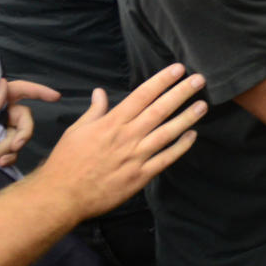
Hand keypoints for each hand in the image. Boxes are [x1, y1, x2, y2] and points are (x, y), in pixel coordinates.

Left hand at [0, 79, 60, 174]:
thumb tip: (5, 83)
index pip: (17, 91)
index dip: (38, 92)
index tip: (56, 97)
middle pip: (23, 119)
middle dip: (22, 133)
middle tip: (14, 145)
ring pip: (16, 137)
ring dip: (9, 148)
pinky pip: (8, 152)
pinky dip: (6, 158)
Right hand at [33, 64, 207, 218]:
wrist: (62, 196)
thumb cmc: (66, 162)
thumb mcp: (76, 130)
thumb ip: (94, 111)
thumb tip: (100, 92)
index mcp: (112, 123)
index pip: (142, 95)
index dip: (162, 81)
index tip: (178, 69)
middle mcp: (127, 136)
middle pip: (159, 110)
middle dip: (181, 93)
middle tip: (200, 80)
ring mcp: (135, 157)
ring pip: (167, 133)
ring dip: (186, 118)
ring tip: (203, 105)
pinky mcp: (140, 176)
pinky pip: (165, 159)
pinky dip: (180, 147)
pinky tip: (192, 136)